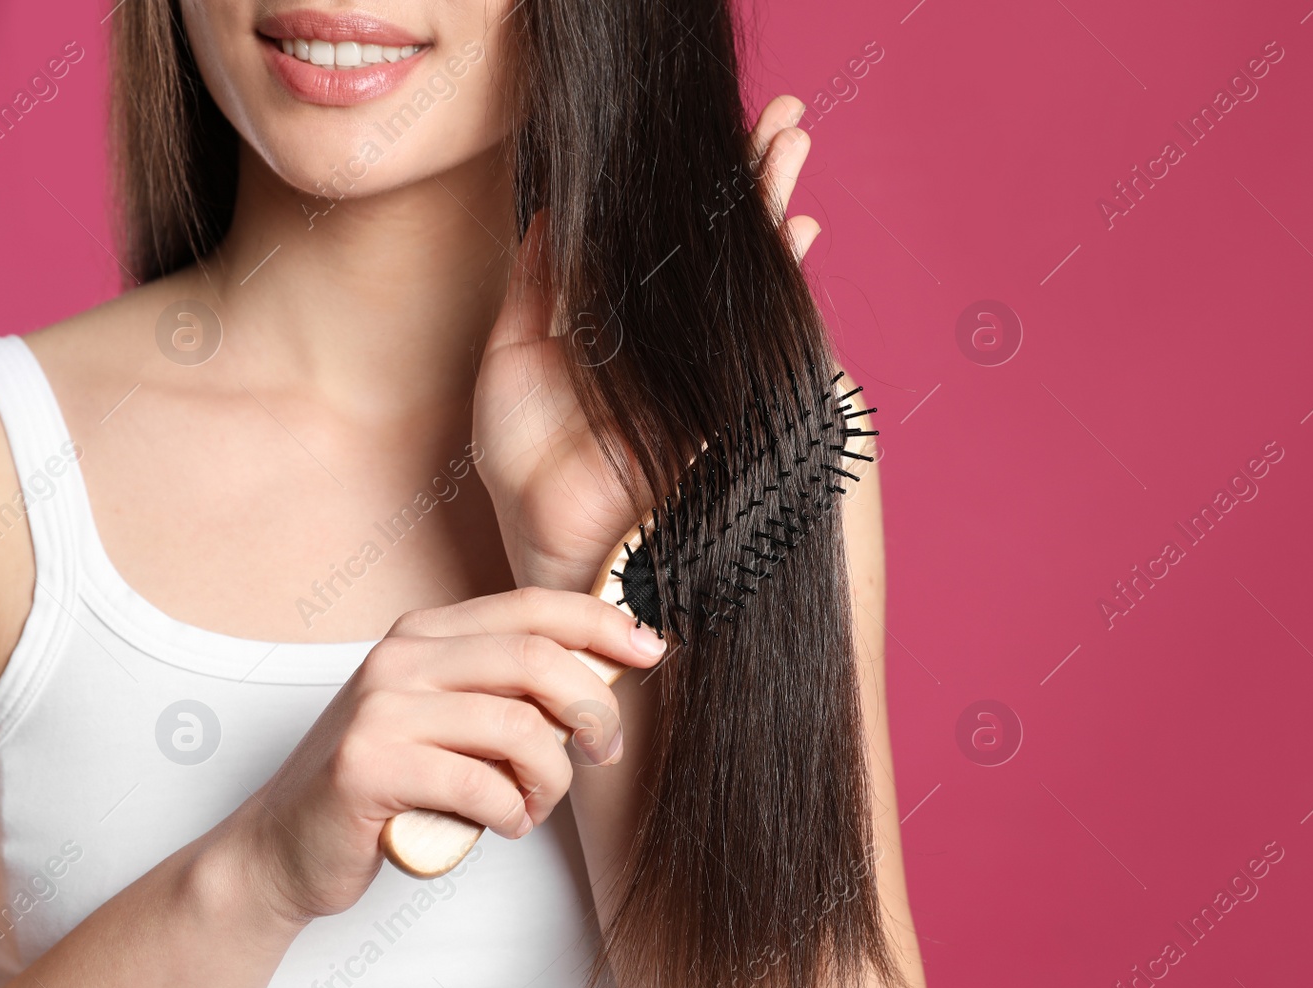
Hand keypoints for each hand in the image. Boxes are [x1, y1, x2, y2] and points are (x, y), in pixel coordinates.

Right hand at [230, 588, 667, 921]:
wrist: (284, 847)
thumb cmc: (387, 784)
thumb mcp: (451, 720)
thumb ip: (511, 692)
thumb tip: (608, 674)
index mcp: (426, 634)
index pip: (532, 607)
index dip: (601, 624)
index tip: (652, 650)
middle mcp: (400, 658)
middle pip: (535, 660)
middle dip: (591, 709)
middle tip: (605, 751)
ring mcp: (380, 710)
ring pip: (518, 729)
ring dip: (550, 779)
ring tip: (535, 806)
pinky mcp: (367, 767)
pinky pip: (480, 786)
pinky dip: (510, 814)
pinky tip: (502, 825)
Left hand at [472, 94, 820, 593]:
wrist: (556, 542)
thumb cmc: (527, 469)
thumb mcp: (512, 359)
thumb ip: (534, 288)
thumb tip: (550, 214)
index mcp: (616, 326)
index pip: (658, 242)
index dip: (682, 194)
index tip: (703, 141)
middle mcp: (666, 338)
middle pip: (714, 245)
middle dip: (747, 180)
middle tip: (780, 120)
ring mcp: (702, 364)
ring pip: (745, 271)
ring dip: (773, 205)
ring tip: (794, 142)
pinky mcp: (728, 395)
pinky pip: (762, 329)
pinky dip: (783, 277)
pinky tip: (801, 230)